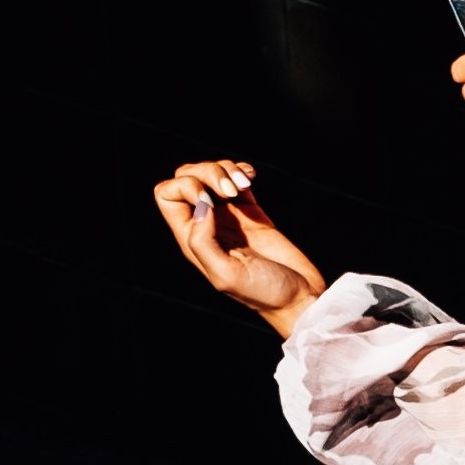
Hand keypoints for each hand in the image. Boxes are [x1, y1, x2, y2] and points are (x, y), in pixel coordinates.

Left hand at [151, 159, 327, 333]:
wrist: (297, 295)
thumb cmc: (261, 292)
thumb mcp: (226, 274)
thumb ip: (204, 241)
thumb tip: (201, 204)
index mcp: (192, 239)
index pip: (167, 196)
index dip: (184, 187)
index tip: (211, 201)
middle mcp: (206, 224)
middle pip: (187, 177)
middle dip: (208, 172)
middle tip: (231, 191)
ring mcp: (228, 214)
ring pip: (212, 173)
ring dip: (227, 169)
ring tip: (245, 184)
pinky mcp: (251, 209)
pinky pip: (236, 177)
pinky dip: (241, 169)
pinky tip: (252, 178)